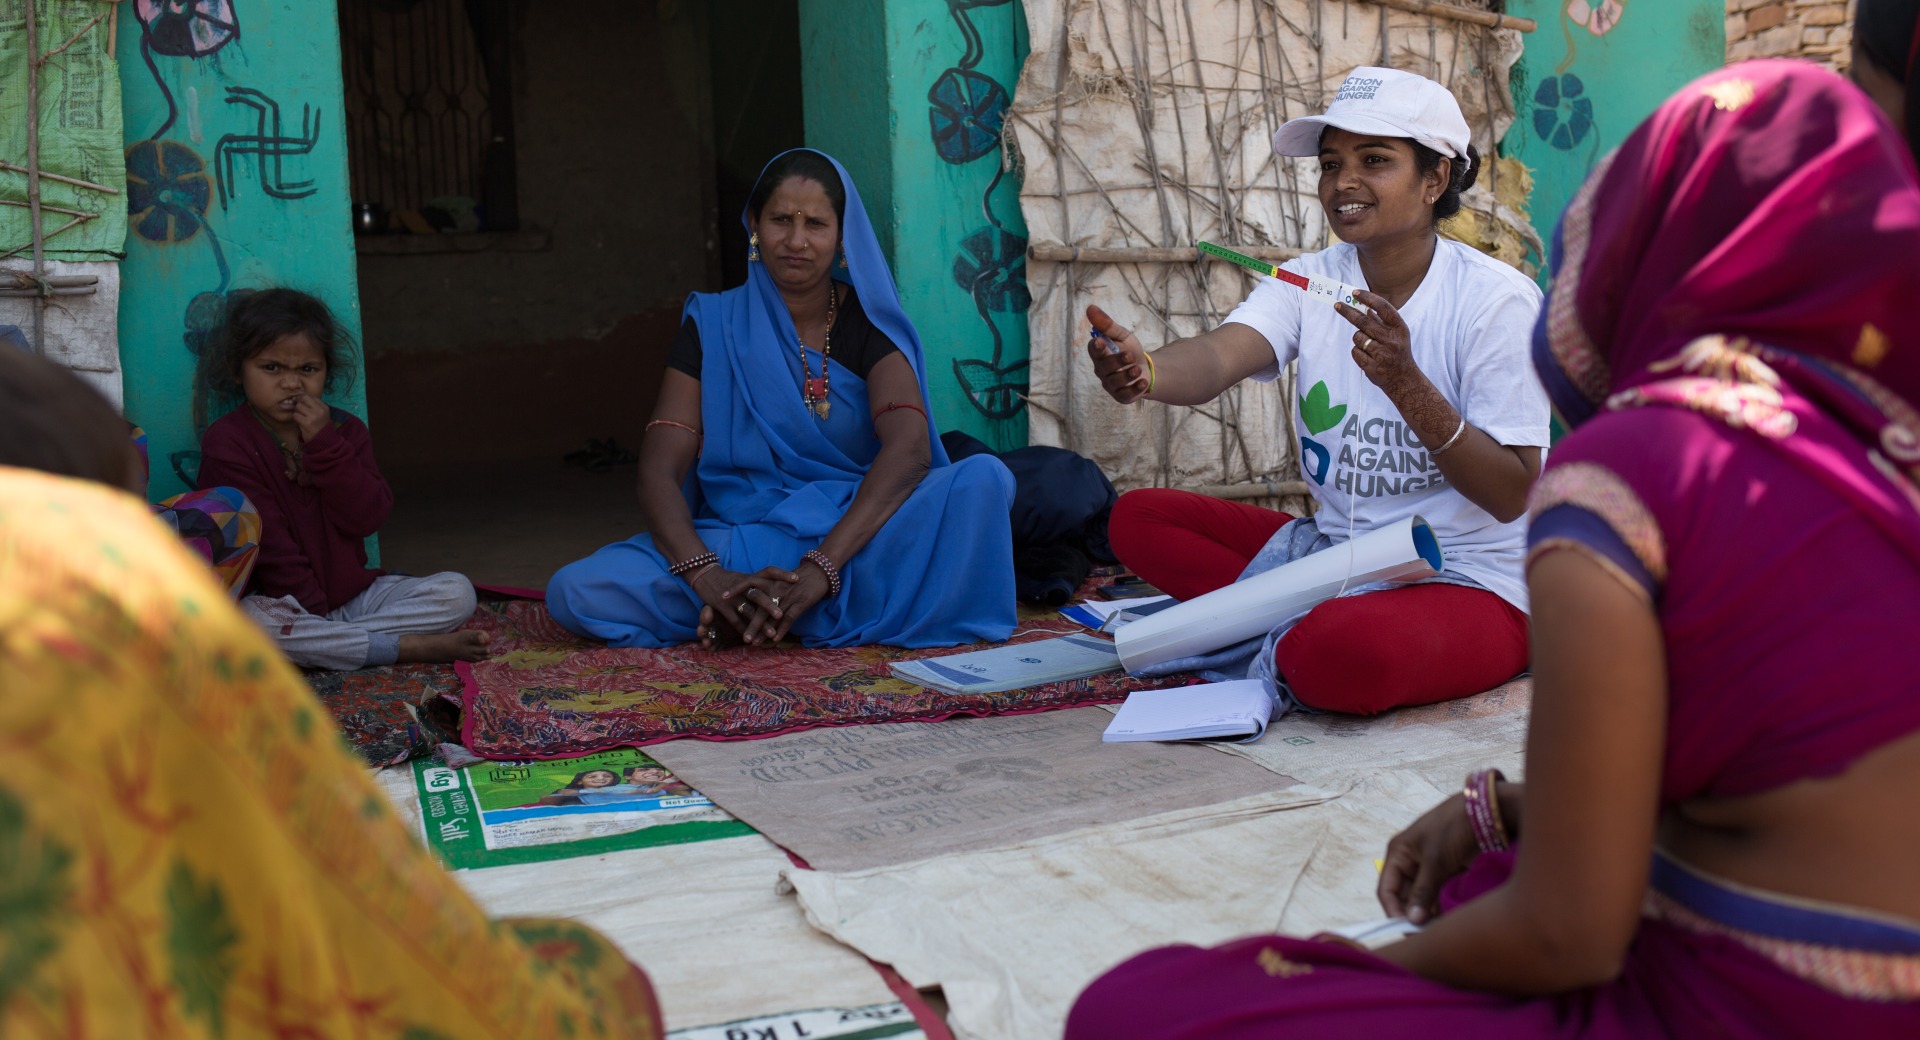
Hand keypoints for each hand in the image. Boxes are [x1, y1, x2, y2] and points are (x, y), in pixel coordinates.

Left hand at [290, 393, 330, 446]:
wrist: (325, 441)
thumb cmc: (321, 426)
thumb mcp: (322, 414)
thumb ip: (313, 405)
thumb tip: (299, 396)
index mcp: (324, 407)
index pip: (310, 396)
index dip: (303, 399)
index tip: (302, 404)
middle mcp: (320, 410)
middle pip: (303, 399)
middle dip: (299, 404)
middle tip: (301, 411)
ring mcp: (313, 416)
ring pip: (298, 407)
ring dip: (297, 412)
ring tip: (302, 418)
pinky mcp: (307, 423)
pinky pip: (295, 415)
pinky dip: (296, 419)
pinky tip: (301, 422)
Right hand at [693, 565, 814, 647]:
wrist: (705, 576)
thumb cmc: (730, 578)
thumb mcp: (746, 577)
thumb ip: (762, 582)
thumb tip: (784, 586)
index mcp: (751, 577)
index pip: (769, 570)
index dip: (782, 573)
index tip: (797, 578)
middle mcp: (743, 586)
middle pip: (758, 595)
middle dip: (770, 606)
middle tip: (782, 615)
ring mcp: (732, 597)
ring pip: (748, 612)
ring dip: (760, 624)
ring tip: (772, 634)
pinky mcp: (722, 607)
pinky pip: (735, 620)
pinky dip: (744, 630)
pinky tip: (754, 638)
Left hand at [728, 565, 819, 645]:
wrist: (819, 571)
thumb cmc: (798, 578)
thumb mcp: (780, 580)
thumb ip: (766, 590)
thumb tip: (753, 601)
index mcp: (770, 580)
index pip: (748, 582)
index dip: (735, 589)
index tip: (722, 598)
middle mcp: (776, 587)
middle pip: (759, 606)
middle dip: (750, 624)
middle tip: (743, 637)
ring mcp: (787, 595)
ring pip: (771, 616)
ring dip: (763, 631)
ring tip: (755, 643)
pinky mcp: (800, 602)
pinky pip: (788, 618)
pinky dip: (781, 630)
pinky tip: (774, 639)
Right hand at [1084, 304, 1151, 404]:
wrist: (1146, 369)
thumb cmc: (1130, 350)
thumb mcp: (1122, 335)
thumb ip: (1107, 324)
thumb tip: (1090, 307)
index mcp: (1100, 353)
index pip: (1093, 350)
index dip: (1096, 347)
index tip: (1101, 341)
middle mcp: (1101, 370)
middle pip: (1104, 367)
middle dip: (1116, 361)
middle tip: (1129, 355)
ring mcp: (1110, 384)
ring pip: (1114, 381)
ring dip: (1127, 375)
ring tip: (1138, 369)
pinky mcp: (1121, 396)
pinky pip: (1125, 395)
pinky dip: (1134, 389)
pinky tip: (1143, 382)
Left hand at [1336, 290, 1419, 393]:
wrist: (1404, 378)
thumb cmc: (1398, 352)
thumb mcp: (1397, 334)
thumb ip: (1382, 321)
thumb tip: (1365, 307)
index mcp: (1399, 328)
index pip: (1383, 307)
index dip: (1368, 298)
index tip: (1355, 292)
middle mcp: (1392, 340)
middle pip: (1364, 321)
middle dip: (1348, 312)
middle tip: (1337, 305)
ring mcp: (1382, 354)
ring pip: (1357, 337)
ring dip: (1358, 339)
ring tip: (1369, 346)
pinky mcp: (1373, 367)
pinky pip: (1355, 352)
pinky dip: (1357, 352)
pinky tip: (1367, 356)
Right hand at [1377, 793, 1479, 924]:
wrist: (1486, 812)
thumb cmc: (1453, 829)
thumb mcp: (1435, 861)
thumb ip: (1422, 892)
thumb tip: (1412, 921)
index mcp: (1398, 854)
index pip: (1387, 890)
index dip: (1393, 910)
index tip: (1407, 928)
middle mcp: (1409, 862)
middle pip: (1403, 896)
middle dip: (1412, 915)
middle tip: (1424, 934)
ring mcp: (1428, 867)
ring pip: (1421, 898)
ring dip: (1427, 913)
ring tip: (1437, 930)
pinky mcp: (1446, 872)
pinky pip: (1437, 895)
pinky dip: (1440, 907)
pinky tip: (1447, 920)